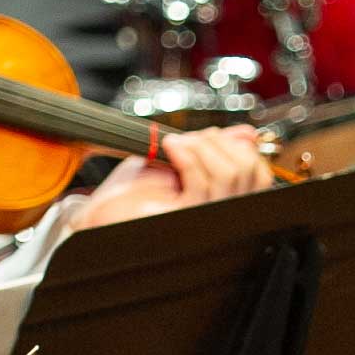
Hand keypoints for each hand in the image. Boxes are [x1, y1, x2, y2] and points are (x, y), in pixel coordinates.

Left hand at [71, 123, 279, 227]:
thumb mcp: (176, 161)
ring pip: (229, 174)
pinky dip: (186, 154)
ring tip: (174, 144)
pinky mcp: (184, 219)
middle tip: (188, 140)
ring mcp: (203, 219)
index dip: (240, 148)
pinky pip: (201, 181)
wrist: (96, 218)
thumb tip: (246, 134)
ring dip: (200, 146)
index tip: (211, 137)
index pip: (258, 175)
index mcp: (221, 204)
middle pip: (248, 171)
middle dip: (218, 142)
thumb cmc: (128, 196)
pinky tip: (169, 148)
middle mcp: (217, 215)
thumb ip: (211, 148)